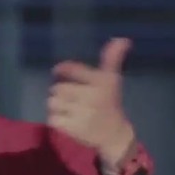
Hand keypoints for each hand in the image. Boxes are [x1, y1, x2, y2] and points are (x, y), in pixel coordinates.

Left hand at [47, 38, 134, 165]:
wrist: (114, 135)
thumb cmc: (109, 103)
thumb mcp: (112, 80)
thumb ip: (111, 59)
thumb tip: (121, 39)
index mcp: (101, 82)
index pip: (71, 69)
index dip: (62, 68)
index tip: (58, 71)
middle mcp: (91, 96)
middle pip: (57, 88)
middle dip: (61, 92)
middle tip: (71, 97)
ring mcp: (81, 113)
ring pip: (52, 102)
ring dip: (57, 106)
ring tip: (68, 109)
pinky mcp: (72, 128)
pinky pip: (52, 118)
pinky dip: (56, 120)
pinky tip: (67, 120)